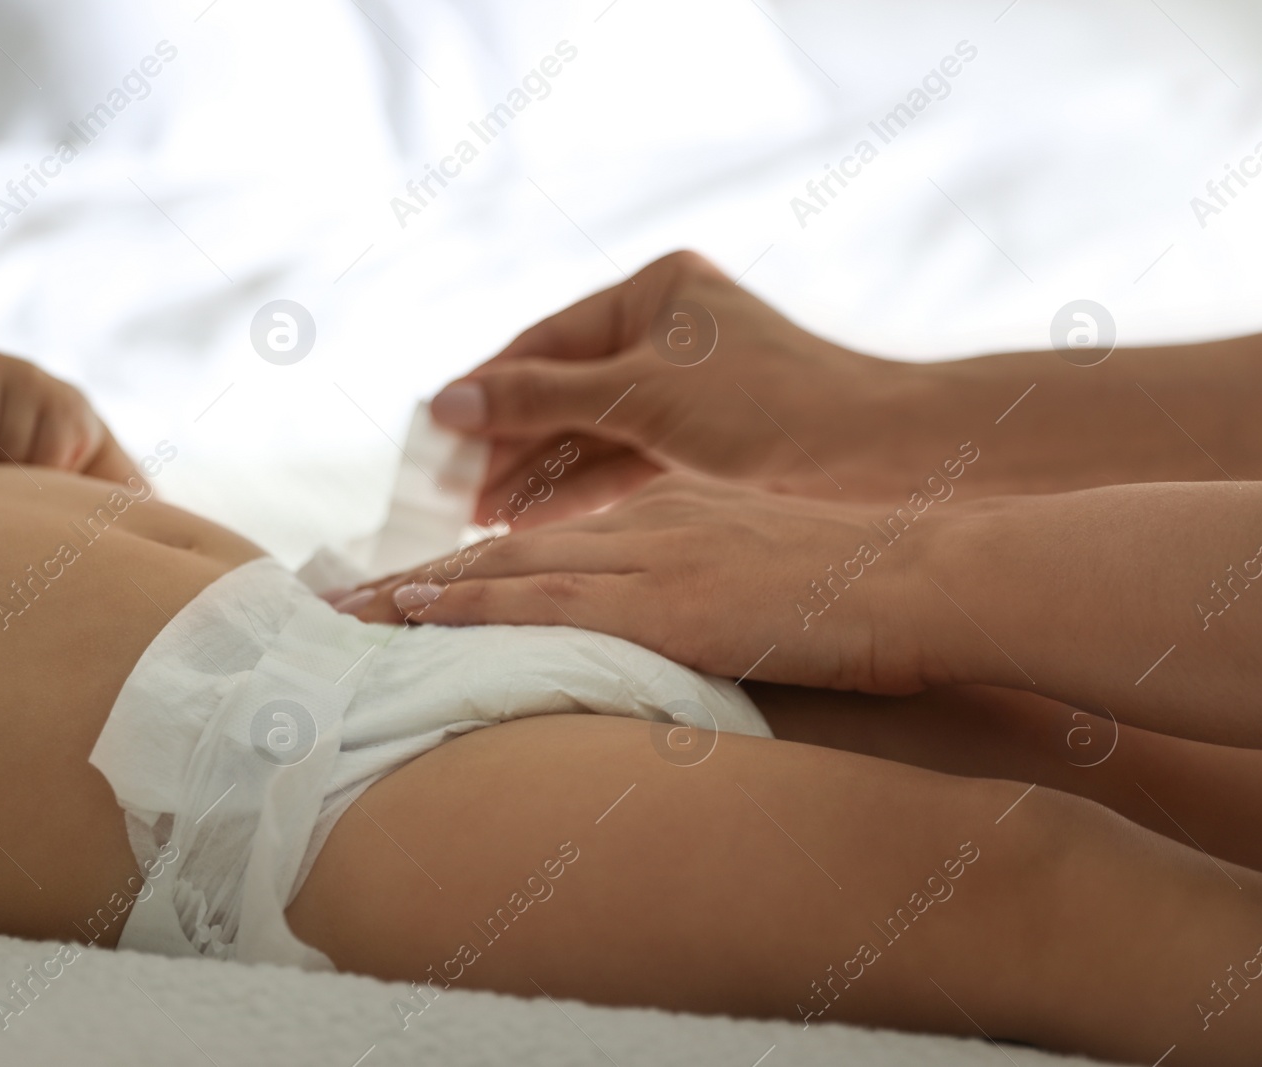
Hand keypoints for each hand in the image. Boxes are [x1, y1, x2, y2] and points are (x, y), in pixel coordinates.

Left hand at [341, 472, 935, 694]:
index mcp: (665, 518)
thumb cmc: (867, 590)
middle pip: (499, 556)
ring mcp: (649, 556)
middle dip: (408, 584)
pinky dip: (472, 606)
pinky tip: (416, 614)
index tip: (399, 596)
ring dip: (411, 595)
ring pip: (501, 574)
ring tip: (338, 618)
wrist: (931, 574)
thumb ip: (704, 601)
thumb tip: (672, 643)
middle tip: (330, 608)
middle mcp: (640, 525)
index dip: (461, 576)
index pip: (539, 551)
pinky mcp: (665, 598)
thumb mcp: (768, 581)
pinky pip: (545, 602)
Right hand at [430, 251, 908, 527]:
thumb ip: (541, 399)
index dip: (486, 389)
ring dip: (536, 471)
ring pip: (589, 432)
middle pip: (562, 389)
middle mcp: (666, 333)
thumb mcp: (641, 396)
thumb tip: (448, 404)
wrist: (879, 459)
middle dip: (508, 440)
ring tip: (479, 515)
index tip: (433, 433)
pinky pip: (620, 461)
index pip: (546, 342)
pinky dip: (577, 488)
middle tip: (449, 488)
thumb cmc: (769, 406)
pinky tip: (529, 517)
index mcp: (656, 291)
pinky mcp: (698, 443)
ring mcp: (682, 391)